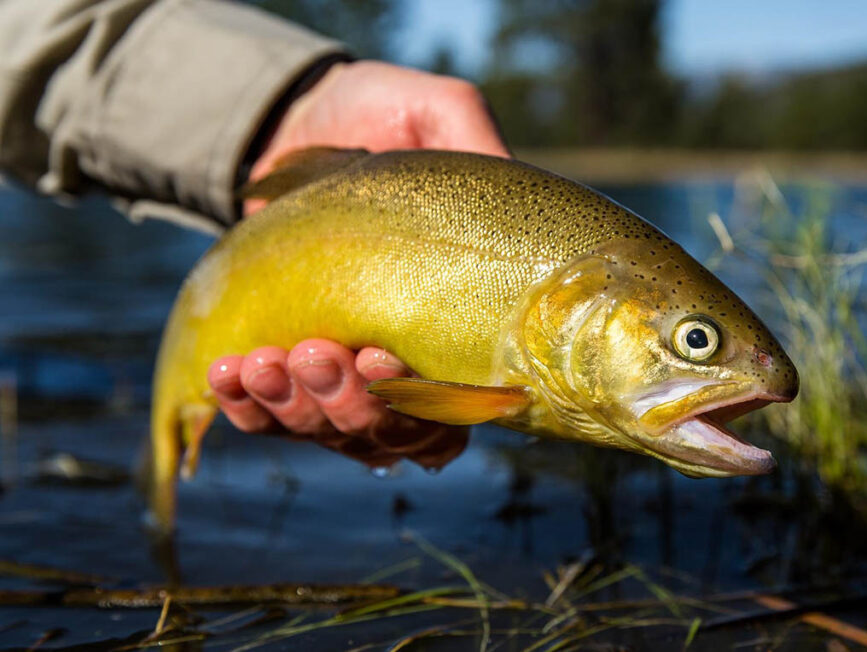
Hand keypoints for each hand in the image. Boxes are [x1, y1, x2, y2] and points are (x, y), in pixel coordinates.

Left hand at [210, 61, 503, 469]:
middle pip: (390, 432)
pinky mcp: (288, 365)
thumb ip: (477, 142)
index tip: (381, 358)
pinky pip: (268, 416)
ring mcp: (345, 369)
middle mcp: (408, 357)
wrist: (293, 118)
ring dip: (293, 408)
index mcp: (461, 318)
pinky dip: (247, 407)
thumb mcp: (438, 112)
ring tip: (261, 363)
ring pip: (327, 431)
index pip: (458, 403)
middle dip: (349, 405)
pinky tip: (228, 374)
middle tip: (316, 353)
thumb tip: (507, 194)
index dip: (425, 405)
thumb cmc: (379, 114)